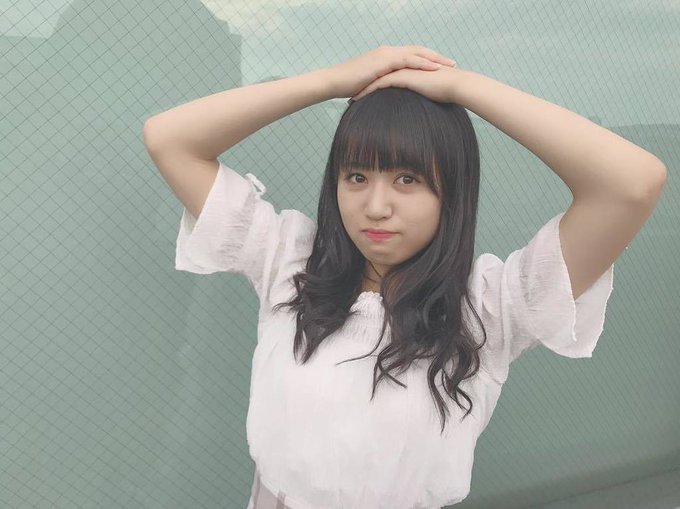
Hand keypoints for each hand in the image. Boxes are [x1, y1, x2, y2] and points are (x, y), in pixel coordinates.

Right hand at [323, 45, 456, 98]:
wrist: (334, 82)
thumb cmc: (349, 87)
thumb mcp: (370, 85)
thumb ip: (382, 86)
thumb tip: (391, 97)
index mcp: (386, 56)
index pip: (412, 55)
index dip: (428, 60)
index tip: (443, 67)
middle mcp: (388, 51)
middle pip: (418, 51)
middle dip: (436, 57)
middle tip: (452, 64)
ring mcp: (386, 54)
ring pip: (416, 53)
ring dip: (434, 59)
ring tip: (448, 65)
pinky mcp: (383, 61)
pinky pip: (407, 60)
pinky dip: (422, 63)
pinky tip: (433, 69)